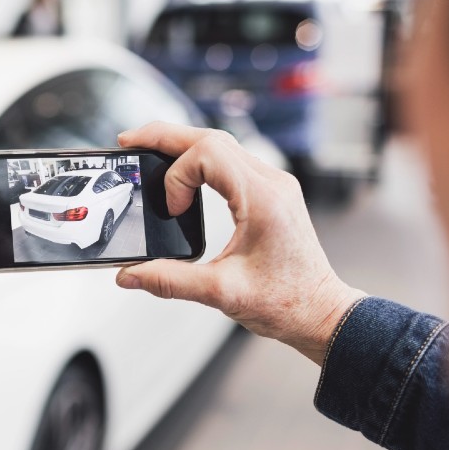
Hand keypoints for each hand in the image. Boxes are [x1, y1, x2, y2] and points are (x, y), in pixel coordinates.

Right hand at [116, 122, 365, 364]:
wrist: (319, 312)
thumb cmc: (286, 302)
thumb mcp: (221, 293)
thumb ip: (170, 281)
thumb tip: (129, 275)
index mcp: (263, 199)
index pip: (209, 154)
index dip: (178, 176)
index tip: (172, 210)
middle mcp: (272, 183)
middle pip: (211, 138)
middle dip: (165, 137)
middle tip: (129, 142)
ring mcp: (274, 185)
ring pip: (222, 145)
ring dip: (183, 146)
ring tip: (149, 152)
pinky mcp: (271, 194)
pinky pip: (232, 161)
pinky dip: (201, 161)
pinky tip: (182, 172)